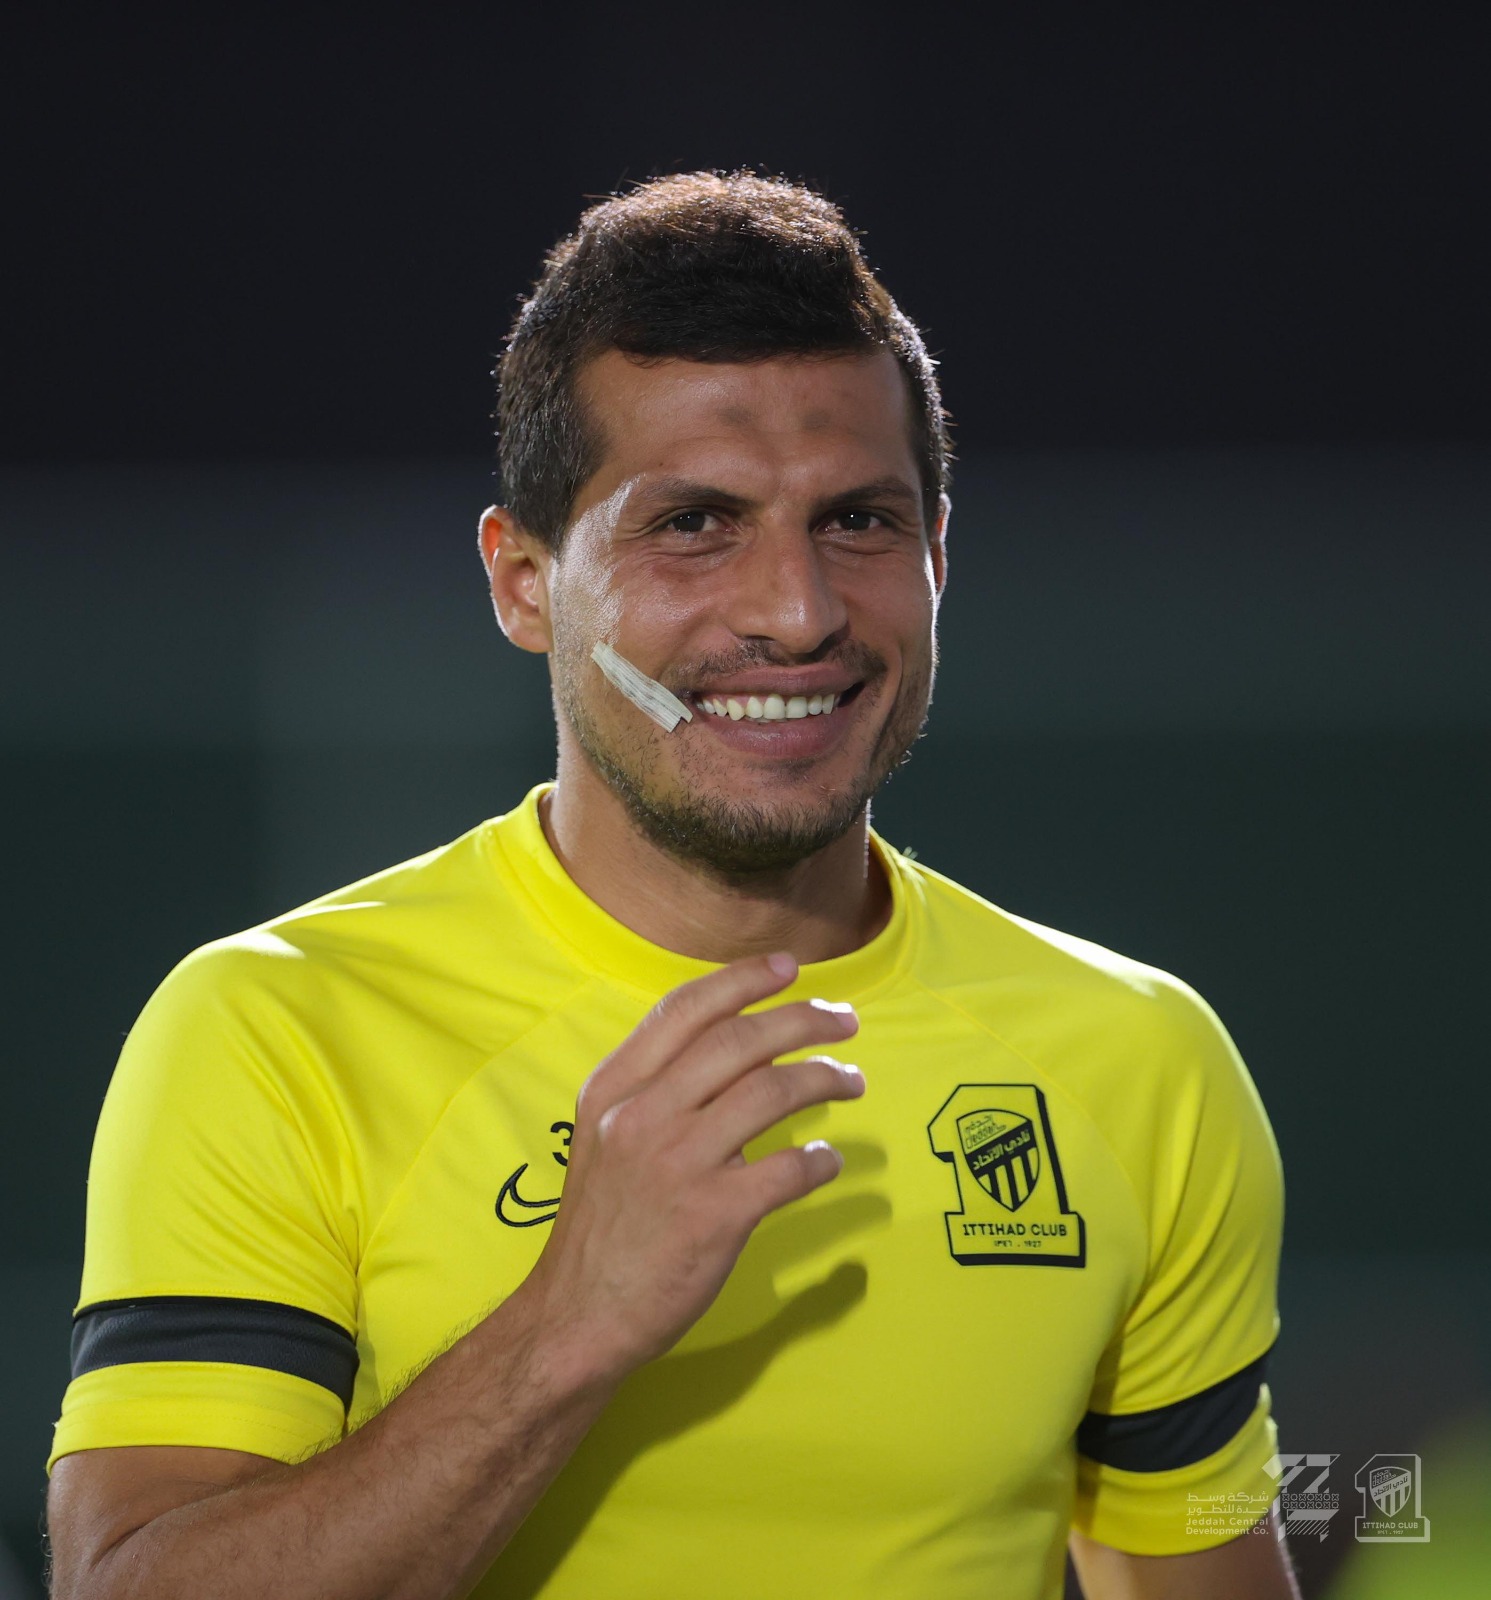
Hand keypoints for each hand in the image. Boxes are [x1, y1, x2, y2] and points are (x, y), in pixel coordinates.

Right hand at [522, 952, 863, 1381]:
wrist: (577, 1315)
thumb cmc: (601, 1225)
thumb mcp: (603, 1136)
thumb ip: (654, 1090)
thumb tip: (729, 1050)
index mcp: (613, 1088)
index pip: (685, 1009)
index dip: (743, 980)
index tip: (789, 969)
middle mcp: (642, 1114)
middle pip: (739, 1041)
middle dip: (803, 1020)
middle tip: (844, 1020)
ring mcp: (678, 1163)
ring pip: (771, 1092)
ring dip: (824, 1078)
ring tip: (851, 1081)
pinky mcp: (713, 1215)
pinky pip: (788, 1169)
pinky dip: (820, 1160)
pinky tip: (829, 1161)